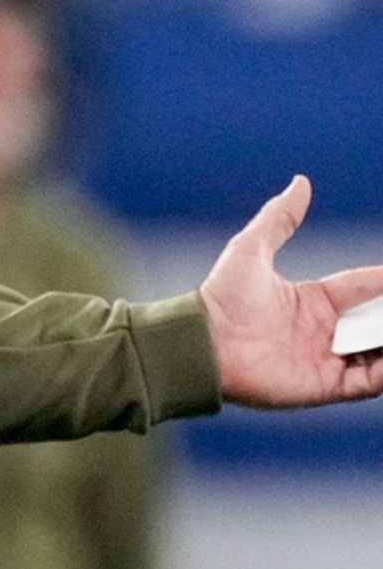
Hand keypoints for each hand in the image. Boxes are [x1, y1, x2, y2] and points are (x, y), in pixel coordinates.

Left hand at [201, 175, 382, 407]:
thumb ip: (280, 218)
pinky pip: (369, 383)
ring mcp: (326, 358)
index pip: (361, 286)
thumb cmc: (223, 295)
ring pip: (379, 353)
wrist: (203, 342)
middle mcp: (323, 329)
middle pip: (376, 321)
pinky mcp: (325, 386)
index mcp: (311, 299)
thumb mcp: (252, 248)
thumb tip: (302, 182)